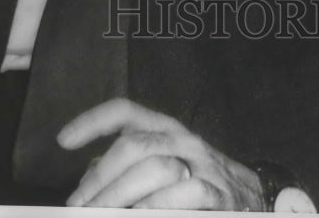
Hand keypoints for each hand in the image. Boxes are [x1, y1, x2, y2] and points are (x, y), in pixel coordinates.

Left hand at [57, 97, 263, 209]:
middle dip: (100, 178)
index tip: (64, 140)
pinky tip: (140, 215)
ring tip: (99, 215)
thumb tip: (88, 179)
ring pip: (155, 167)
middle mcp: (183, 140)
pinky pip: (186, 193)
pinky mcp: (219, 195)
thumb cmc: (198, 184)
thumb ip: (128, 170)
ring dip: (120, 196)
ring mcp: (203, 166)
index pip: (126, 112)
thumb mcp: (164, 167)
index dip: (93, 120)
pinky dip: (157, 206)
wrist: (254, 200)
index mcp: (166, 130)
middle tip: (79, 205)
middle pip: (135, 145)